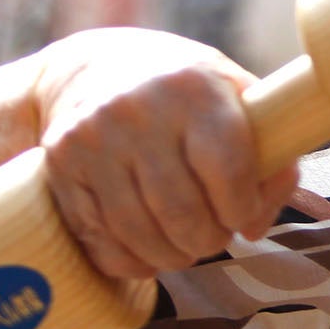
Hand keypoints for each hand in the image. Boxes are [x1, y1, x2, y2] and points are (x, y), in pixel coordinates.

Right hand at [31, 29, 299, 279]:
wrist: (96, 68)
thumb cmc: (186, 93)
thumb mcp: (237, 99)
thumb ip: (268, 158)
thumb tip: (254, 226)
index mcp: (194, 89)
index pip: (228, 169)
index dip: (242, 208)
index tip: (243, 215)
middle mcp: (138, 110)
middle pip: (181, 211)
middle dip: (207, 240)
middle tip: (213, 238)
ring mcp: (93, 137)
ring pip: (137, 231)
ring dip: (170, 256)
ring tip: (185, 249)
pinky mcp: (61, 163)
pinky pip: (97, 237)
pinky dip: (128, 260)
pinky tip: (147, 253)